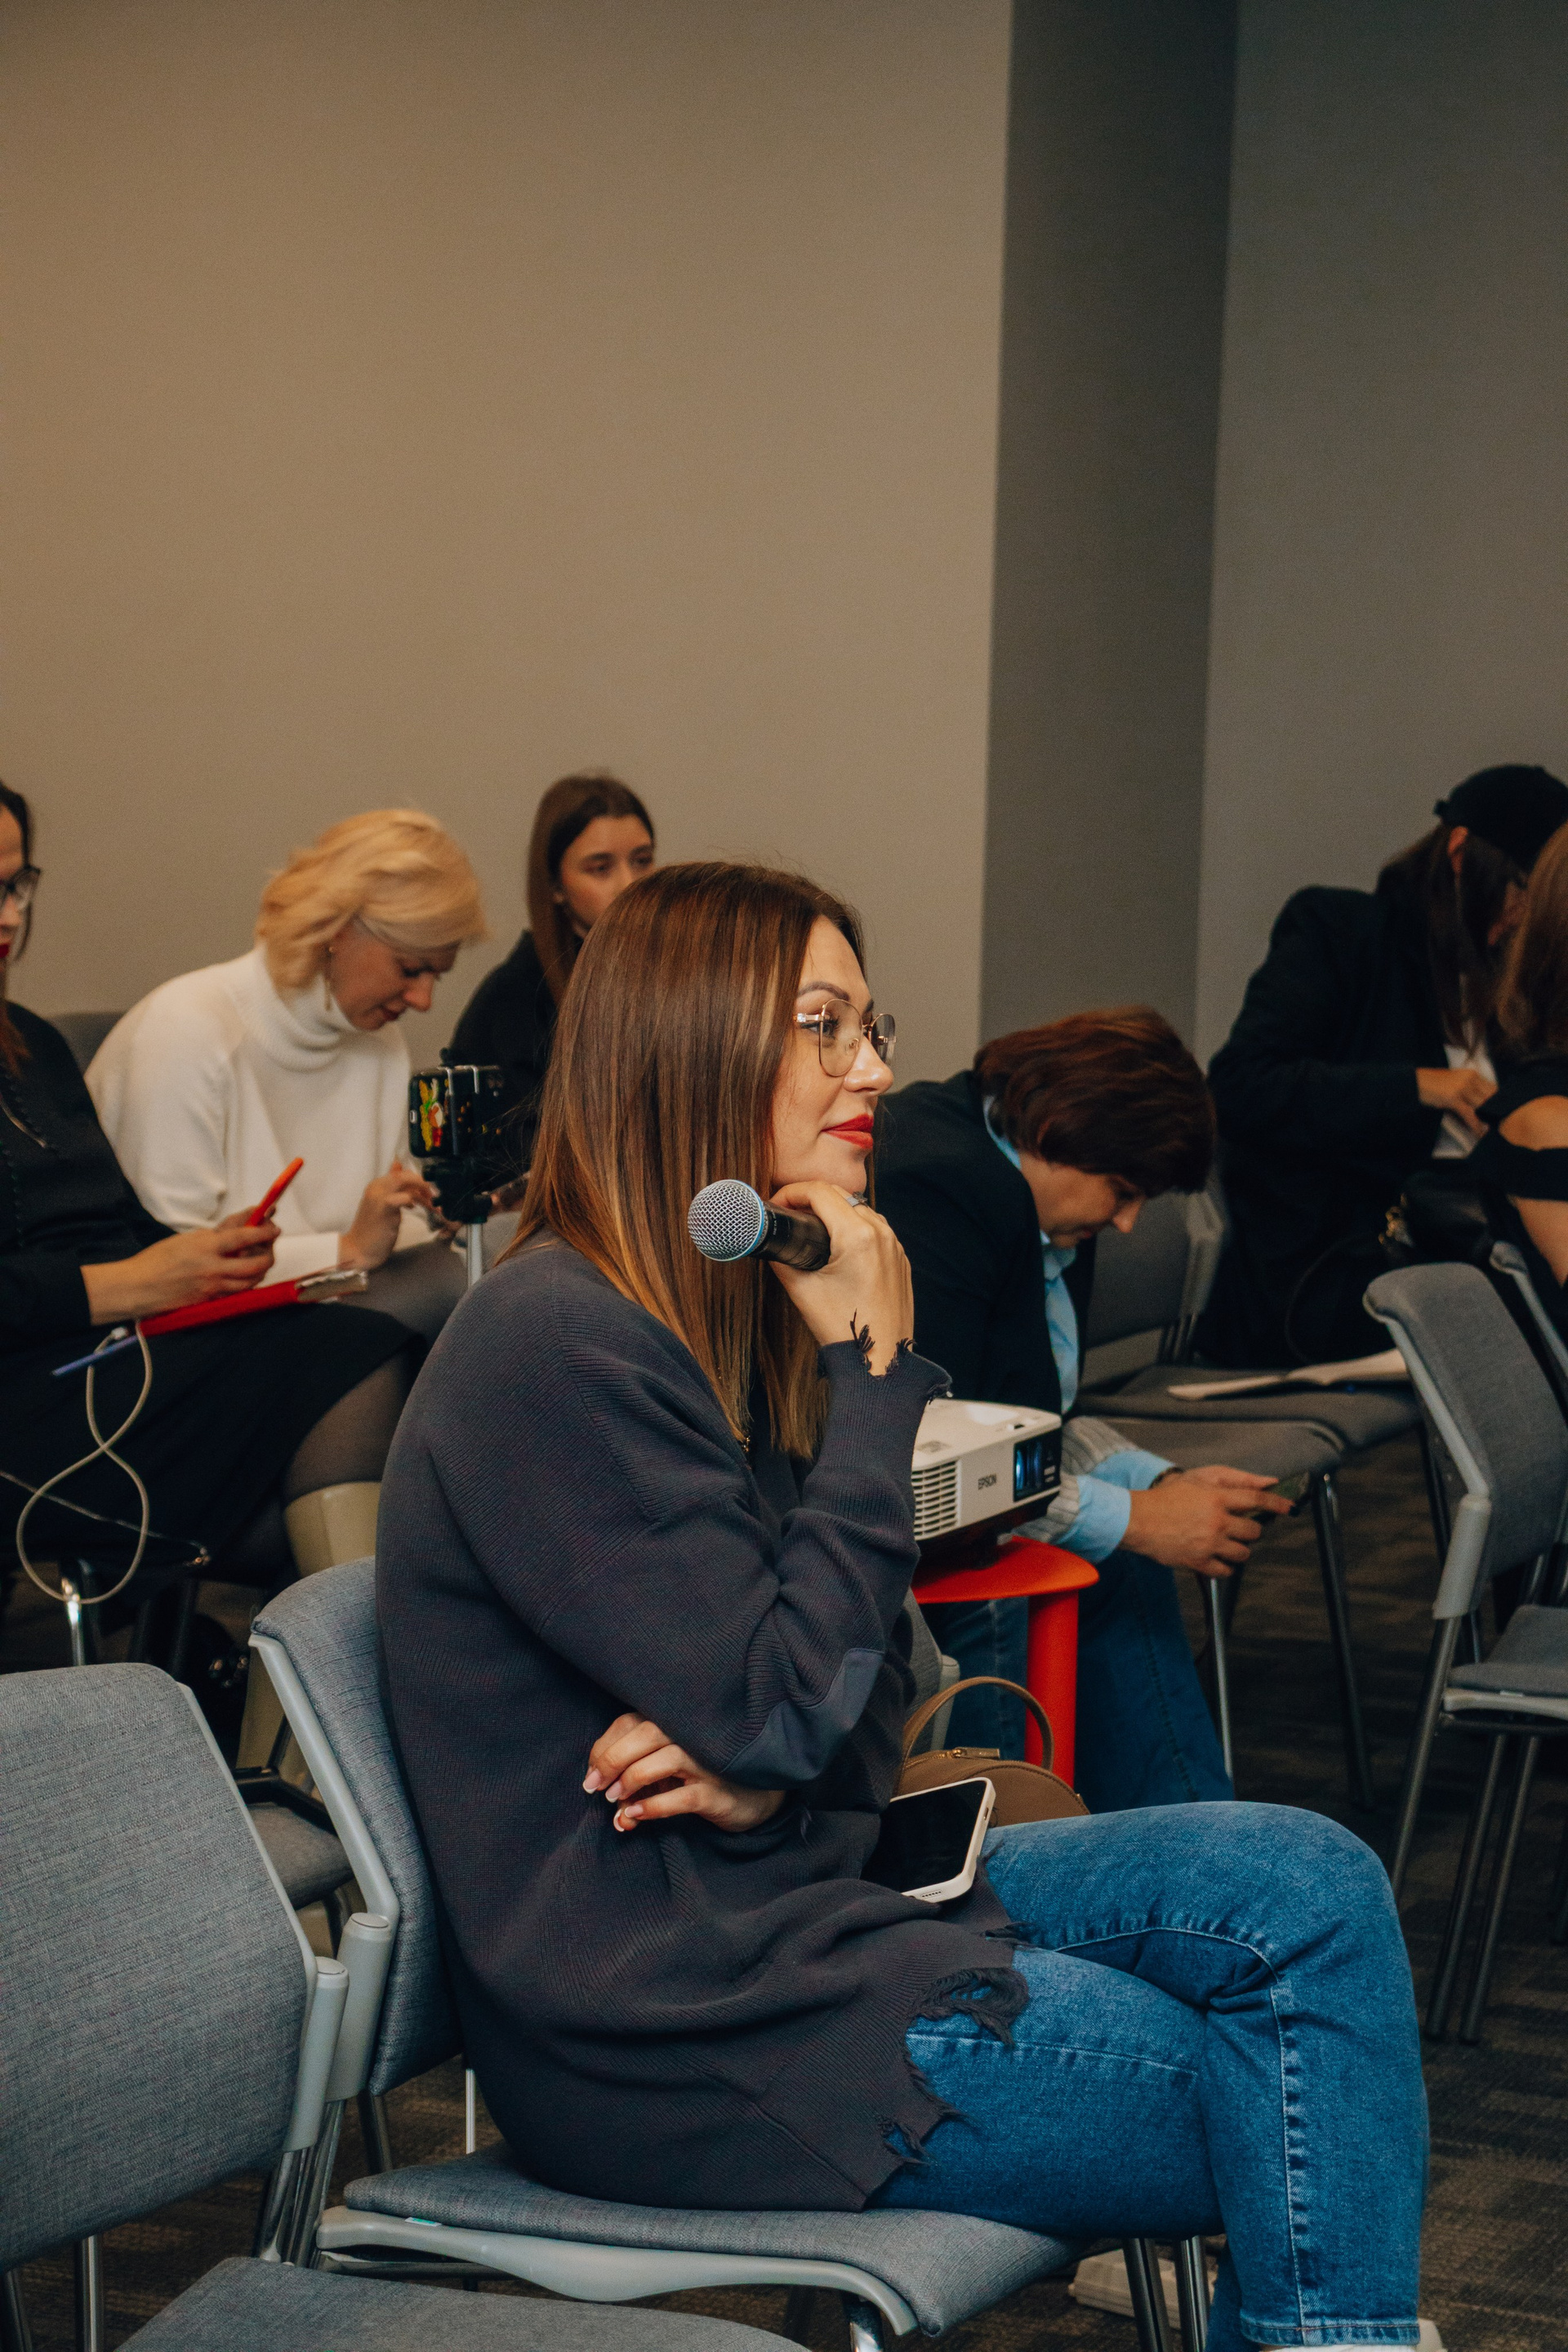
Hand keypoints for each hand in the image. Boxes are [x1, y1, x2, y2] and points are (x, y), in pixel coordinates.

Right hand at [81, 1213, 278, 1324]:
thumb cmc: (157, 1260)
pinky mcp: (210, 1301)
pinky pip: (237, 1293)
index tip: (273, 1228)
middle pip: (256, 1264)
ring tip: (259, 1262)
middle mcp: (213, 1268)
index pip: (245, 1236)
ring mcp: (213, 1287)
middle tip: (269, 1248)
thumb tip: (239, 1226)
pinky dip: (246, 1284)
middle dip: (269, 1255)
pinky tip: (244, 1277)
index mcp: (206, 1246)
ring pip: (251, 1281)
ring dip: (261, 1271)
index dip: (264, 1231)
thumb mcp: (187, 1239)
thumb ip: (216, 1235)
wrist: (138, 1286)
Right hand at [338, 1158, 437, 1271]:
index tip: (426, 1193)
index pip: (401, 1173)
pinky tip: (413, 1209)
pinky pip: (404, 1197)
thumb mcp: (383, 1204)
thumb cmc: (373, 1229)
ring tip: (430, 1206)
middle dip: (423, 1184)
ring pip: (405, 1181)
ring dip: (422, 1194)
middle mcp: (377, 1187)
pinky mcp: (385, 1209)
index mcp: (376, 1185)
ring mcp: (380, 1196)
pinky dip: (413, 1201)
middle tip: (432, 1197)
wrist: (359, 1249)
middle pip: (404, 1174)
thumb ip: (392, 1188)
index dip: (417, 1181)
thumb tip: (398, 1165)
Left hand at [583, 1713, 785, 1834]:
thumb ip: (636, 1776)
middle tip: (594, 1786)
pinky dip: (653, 1805)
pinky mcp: (716, 1791)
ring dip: (631, 1779)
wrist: (755, 1797)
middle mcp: (692, 1736)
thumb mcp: (666, 1771)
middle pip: (646, 1733)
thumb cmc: (701, 1777)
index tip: (591, 1772)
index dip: (604, 1746)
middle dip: (612, 1758)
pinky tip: (635, 1814)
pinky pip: (681, 1796)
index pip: (630, 1722)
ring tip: (615, 1800)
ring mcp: (706, 1763)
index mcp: (674, 1723)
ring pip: (664, 1759)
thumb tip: (603, 1795)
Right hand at [765, 1181, 913, 1373]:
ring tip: (810, 1225)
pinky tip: (837, 1243)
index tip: (776, 1203)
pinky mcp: (900, 1259)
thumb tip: (770, 1243)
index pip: (820, 1192)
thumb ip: (782, 1259)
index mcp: (857, 1236)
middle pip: (840, 1195)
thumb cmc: (842, 1328)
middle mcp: (881, 1234)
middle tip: (788, 1211)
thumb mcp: (802, 1290)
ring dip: (834, 1209)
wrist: (878, 1361)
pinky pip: (875, 1228)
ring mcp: (894, 1246)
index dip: (791, 1192)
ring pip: (860, 1208)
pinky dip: (853, 1226)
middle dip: (810, 1197)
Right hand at [1123, 1465, 1291, 1580]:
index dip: (1277, 1504)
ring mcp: (1209, 1544)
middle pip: (1254, 1532)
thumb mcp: (1199, 1478)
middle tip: (1237, 1527)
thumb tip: (1267, 1482)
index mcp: (1217, 1498)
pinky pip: (1226, 1571)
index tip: (1289, 1508)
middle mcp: (1217, 1522)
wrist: (1138, 1519)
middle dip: (1250, 1530)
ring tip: (1223, 1542)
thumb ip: (1235, 1478)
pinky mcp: (1199, 1562)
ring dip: (1238, 1549)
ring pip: (1243, 1554)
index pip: (1258, 1500)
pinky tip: (1215, 1556)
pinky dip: (1224, 1566)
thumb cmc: (1166, 1497)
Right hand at [1416, 1065, 1495, 1135]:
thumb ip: (1469, 1088)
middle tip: (1498, 1124)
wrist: (1414, 1082)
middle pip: (1490, 1098)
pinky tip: (1478, 1132)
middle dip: (1494, 1112)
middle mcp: (1469, 1079)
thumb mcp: (1454, 1082)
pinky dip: (1475, 1124)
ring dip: (1486, 1120)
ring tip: (1489, 1130)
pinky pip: (1469, 1114)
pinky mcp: (1453, 1098)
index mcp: (1471, 1074)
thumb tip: (1480, 1102)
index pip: (1492, 1088)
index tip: (1500, 1113)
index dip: (1498, 1102)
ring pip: (1481, 1106)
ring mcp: (1462, 1088)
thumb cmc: (1433, 1084)